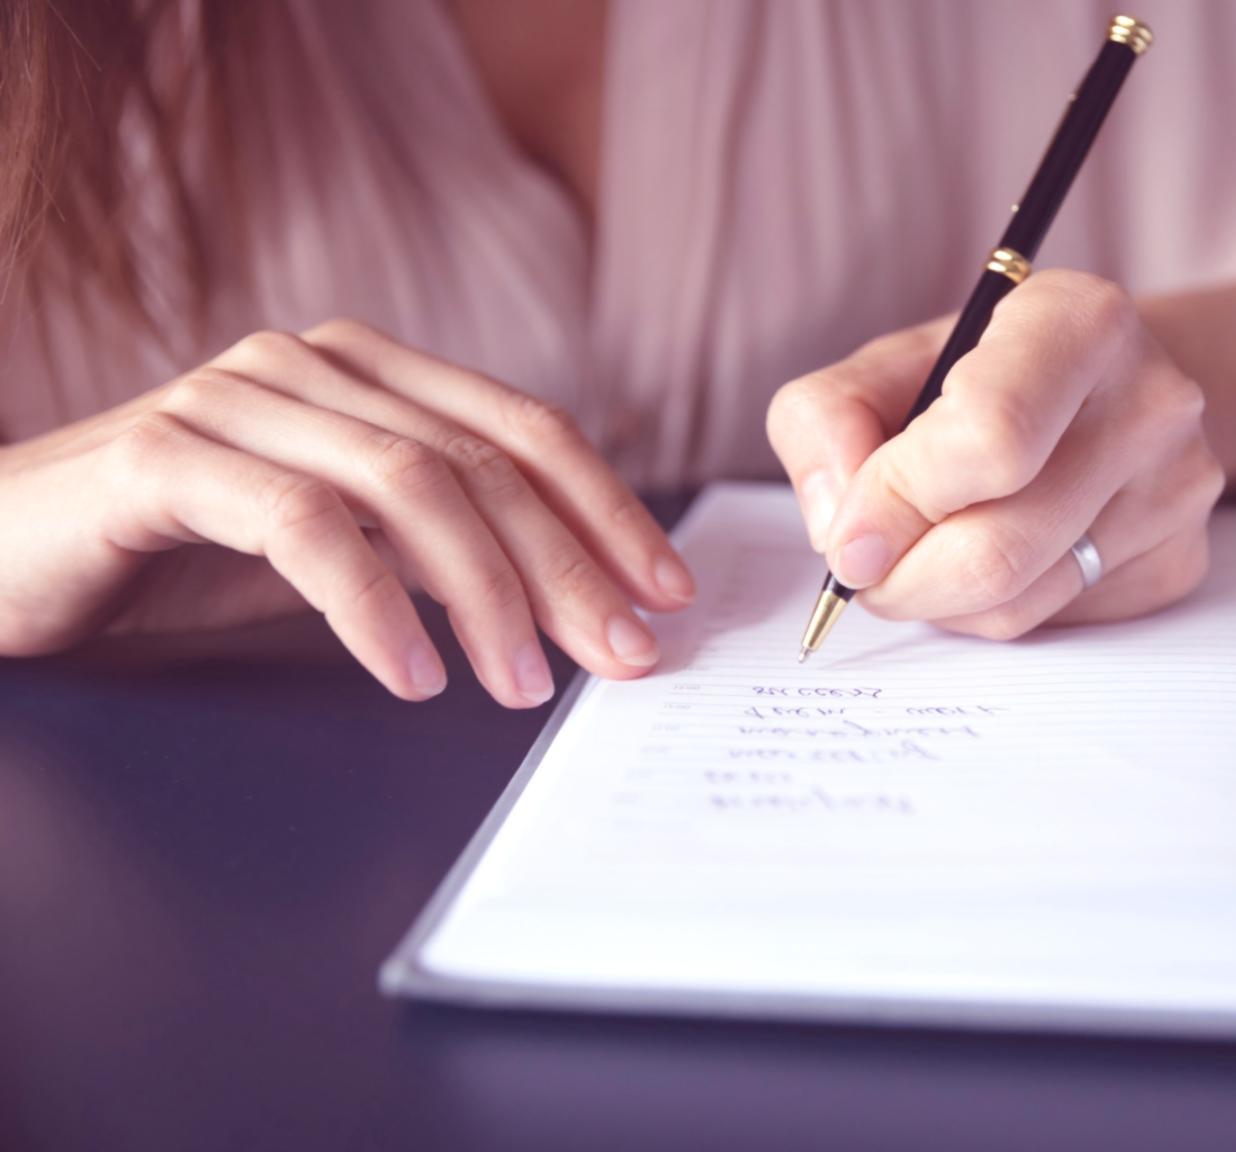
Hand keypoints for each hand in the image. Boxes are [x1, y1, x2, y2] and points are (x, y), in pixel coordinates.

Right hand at [0, 321, 694, 704]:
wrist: (2, 554)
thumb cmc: (178, 557)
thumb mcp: (338, 546)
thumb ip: (435, 547)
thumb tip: (575, 603)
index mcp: (368, 372)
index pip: (522, 428)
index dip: (607, 508)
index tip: (668, 591)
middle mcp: (311, 366)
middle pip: (482, 461)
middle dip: (569, 566)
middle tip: (624, 657)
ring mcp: (235, 400)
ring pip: (410, 486)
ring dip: (488, 596)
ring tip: (524, 686)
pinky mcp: (163, 458)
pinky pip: (302, 528)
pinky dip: (372, 607)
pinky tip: (411, 677)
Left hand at [768, 270, 1222, 638]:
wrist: (1112, 387)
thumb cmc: (982, 374)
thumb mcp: (886, 364)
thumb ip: (826, 422)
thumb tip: (840, 532)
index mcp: (1078, 320)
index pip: (989, 437)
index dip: (897, 501)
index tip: (848, 536)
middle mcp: (1149, 401)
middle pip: (996, 548)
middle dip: (901, 579)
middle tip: (866, 569)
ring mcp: (1176, 489)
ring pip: (1016, 602)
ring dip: (938, 601)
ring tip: (926, 551)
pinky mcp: (1180, 560)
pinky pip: (1051, 623)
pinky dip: (991, 611)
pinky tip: (994, 556)